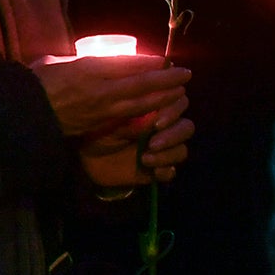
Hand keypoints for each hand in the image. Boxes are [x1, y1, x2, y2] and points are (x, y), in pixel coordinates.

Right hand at [28, 55, 191, 139]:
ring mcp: (101, 110)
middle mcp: (99, 88)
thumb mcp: (56, 63)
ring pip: (140, 104)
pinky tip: (157, 115)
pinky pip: (128, 121)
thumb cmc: (34, 84)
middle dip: (167, 80)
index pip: (128, 63)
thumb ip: (79, 62)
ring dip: (163, 98)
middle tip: (186, 75)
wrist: (21, 116)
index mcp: (88, 68)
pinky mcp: (98, 127)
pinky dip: (145, 116)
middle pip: (142, 83)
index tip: (165, 60)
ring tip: (178, 94)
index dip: (150, 63)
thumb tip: (97, 60)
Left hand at [79, 113, 193, 188]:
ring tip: (145, 158)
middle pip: (186, 127)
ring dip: (167, 155)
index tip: (157, 122)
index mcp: (156, 110)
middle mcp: (164, 128)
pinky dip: (165, 171)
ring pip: (181, 150)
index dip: (174, 111)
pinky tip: (153, 171)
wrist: (88, 156)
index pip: (179, 103)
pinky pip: (171, 171)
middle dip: (173, 135)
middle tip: (153, 143)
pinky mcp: (157, 169)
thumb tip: (152, 112)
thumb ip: (134, 114)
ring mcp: (162, 149)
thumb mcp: (112, 118)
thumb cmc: (100, 128)